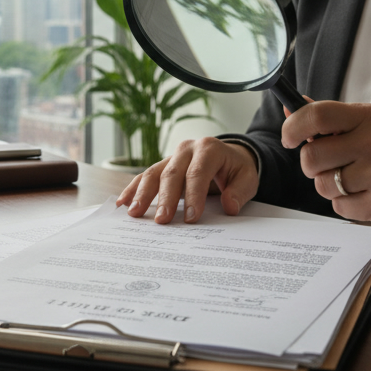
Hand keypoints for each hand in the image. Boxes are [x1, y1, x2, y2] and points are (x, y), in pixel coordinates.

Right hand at [115, 137, 259, 223]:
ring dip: (142, 194)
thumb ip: (239, 191)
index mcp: (208, 149)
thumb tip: (229, 206)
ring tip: (134, 213)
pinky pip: (144, 176)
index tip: (191, 219)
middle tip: (162, 221)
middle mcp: (186, 149)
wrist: (229, 155)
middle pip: (172, 173)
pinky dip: (133, 189)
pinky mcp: (162, 165)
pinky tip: (123, 203)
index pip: (198, 173)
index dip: (194, 196)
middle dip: (165, 198)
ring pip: (153, 173)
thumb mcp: (248, 178)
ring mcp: (171, 156)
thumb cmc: (236, 169)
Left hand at [281, 99, 370, 234]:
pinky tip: (365, 196)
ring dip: (330, 187)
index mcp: (368, 117)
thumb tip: (290, 108)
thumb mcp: (364, 127)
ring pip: (323, 185)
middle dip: (313, 166)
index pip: (318, 115)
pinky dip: (345, 205)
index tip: (289, 139)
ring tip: (354, 182)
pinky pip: (339, 207)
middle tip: (331, 165)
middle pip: (312, 156)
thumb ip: (327, 120)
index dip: (293, 127)